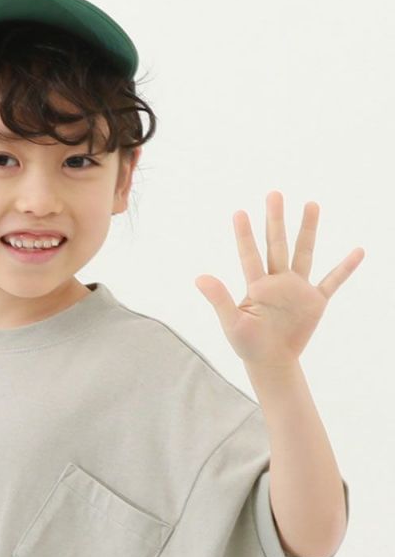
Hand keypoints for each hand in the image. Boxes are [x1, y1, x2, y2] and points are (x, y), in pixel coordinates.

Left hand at [194, 190, 363, 368]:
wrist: (272, 363)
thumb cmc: (248, 345)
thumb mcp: (232, 323)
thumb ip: (219, 299)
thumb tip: (199, 277)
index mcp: (256, 286)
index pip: (249, 255)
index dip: (244, 235)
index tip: (239, 212)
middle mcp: (277, 281)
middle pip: (276, 244)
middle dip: (275, 220)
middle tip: (274, 194)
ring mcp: (297, 290)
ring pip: (303, 253)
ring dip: (307, 230)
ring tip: (311, 204)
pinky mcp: (314, 302)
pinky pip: (332, 281)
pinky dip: (345, 268)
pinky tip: (358, 251)